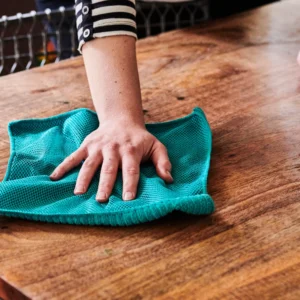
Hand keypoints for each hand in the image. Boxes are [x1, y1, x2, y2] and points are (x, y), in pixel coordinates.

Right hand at [49, 121, 172, 201]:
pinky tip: (54, 178)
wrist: (121, 120)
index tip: (128, 199)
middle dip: (105, 185)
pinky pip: (74, 156)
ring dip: (84, 179)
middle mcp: (113, 148)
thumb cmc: (140, 138)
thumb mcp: (156, 146)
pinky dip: (64, 166)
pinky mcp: (87, 145)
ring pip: (90, 164)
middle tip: (101, 200)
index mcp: (131, 150)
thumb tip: (169, 179)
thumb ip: (163, 162)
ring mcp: (98, 147)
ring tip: (79, 193)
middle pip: (109, 169)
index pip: (131, 169)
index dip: (130, 184)